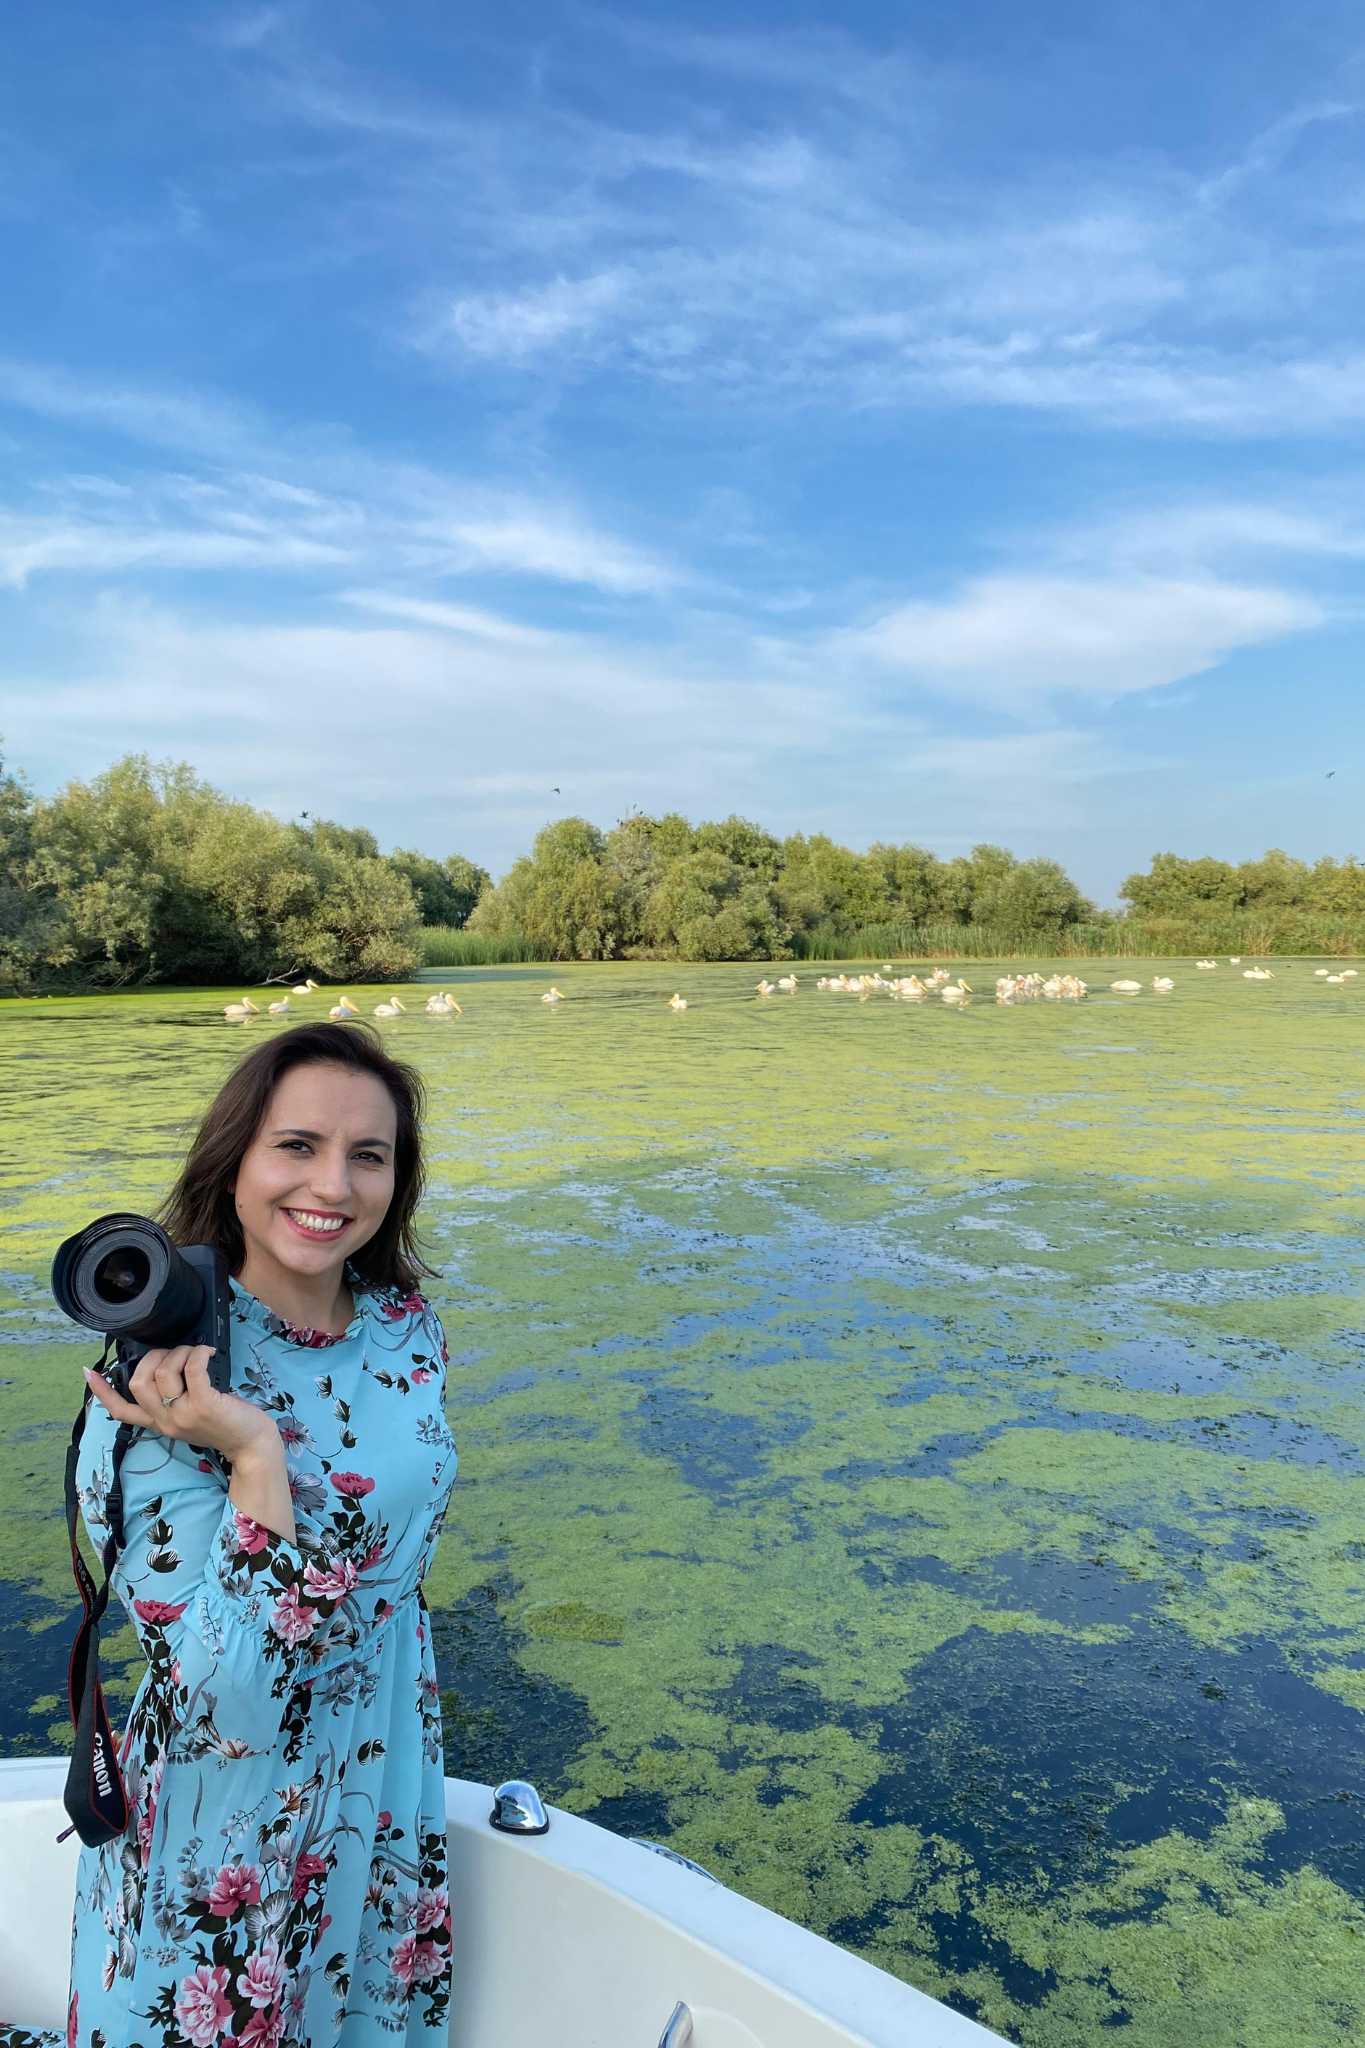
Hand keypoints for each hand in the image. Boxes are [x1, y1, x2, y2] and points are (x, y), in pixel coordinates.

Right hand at [84, 1343, 277, 1464]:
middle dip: (153, 1357)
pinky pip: (193, 1368)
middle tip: (176, 1355)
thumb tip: (162, 1366)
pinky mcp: (205, 1404)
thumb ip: (172, 1399)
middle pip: (138, 1382)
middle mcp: (166, 1420)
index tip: (88, 1373)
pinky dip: (199, 1353)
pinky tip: (208, 1353)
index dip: (102, 1392)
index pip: (121, 1411)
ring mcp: (184, 1413)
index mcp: (159, 1423)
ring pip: (165, 1370)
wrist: (252, 1444)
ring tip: (198, 1355)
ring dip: (181, 1352)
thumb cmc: (225, 1423)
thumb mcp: (189, 1415)